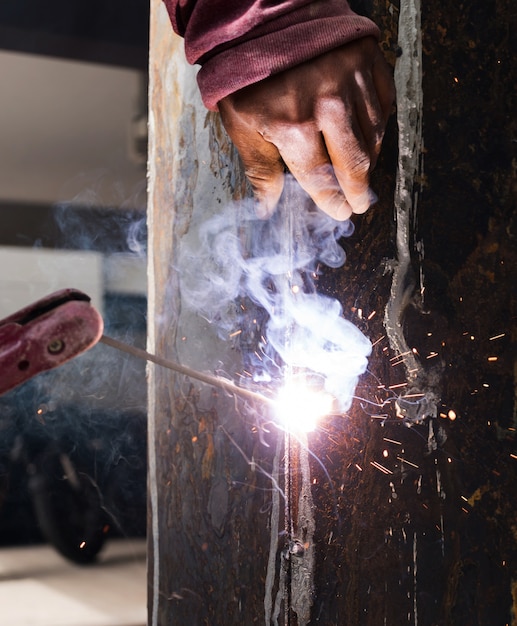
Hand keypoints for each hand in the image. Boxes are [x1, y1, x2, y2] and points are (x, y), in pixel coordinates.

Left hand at [218, 37, 394, 220]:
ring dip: (370, 162)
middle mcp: (329, 106)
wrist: (265, 16)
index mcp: (294, 126)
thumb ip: (260, 168)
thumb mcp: (241, 123)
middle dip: (358, 191)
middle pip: (355, 164)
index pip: (320, 179)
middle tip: (359, 203)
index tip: (339, 212)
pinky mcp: (368, 61)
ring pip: (374, 137)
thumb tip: (268, 207)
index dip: (331, 202)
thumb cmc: (248, 73)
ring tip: (362, 176)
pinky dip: (379, 127)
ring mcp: (353, 81)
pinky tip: (370, 140)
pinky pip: (384, 105)